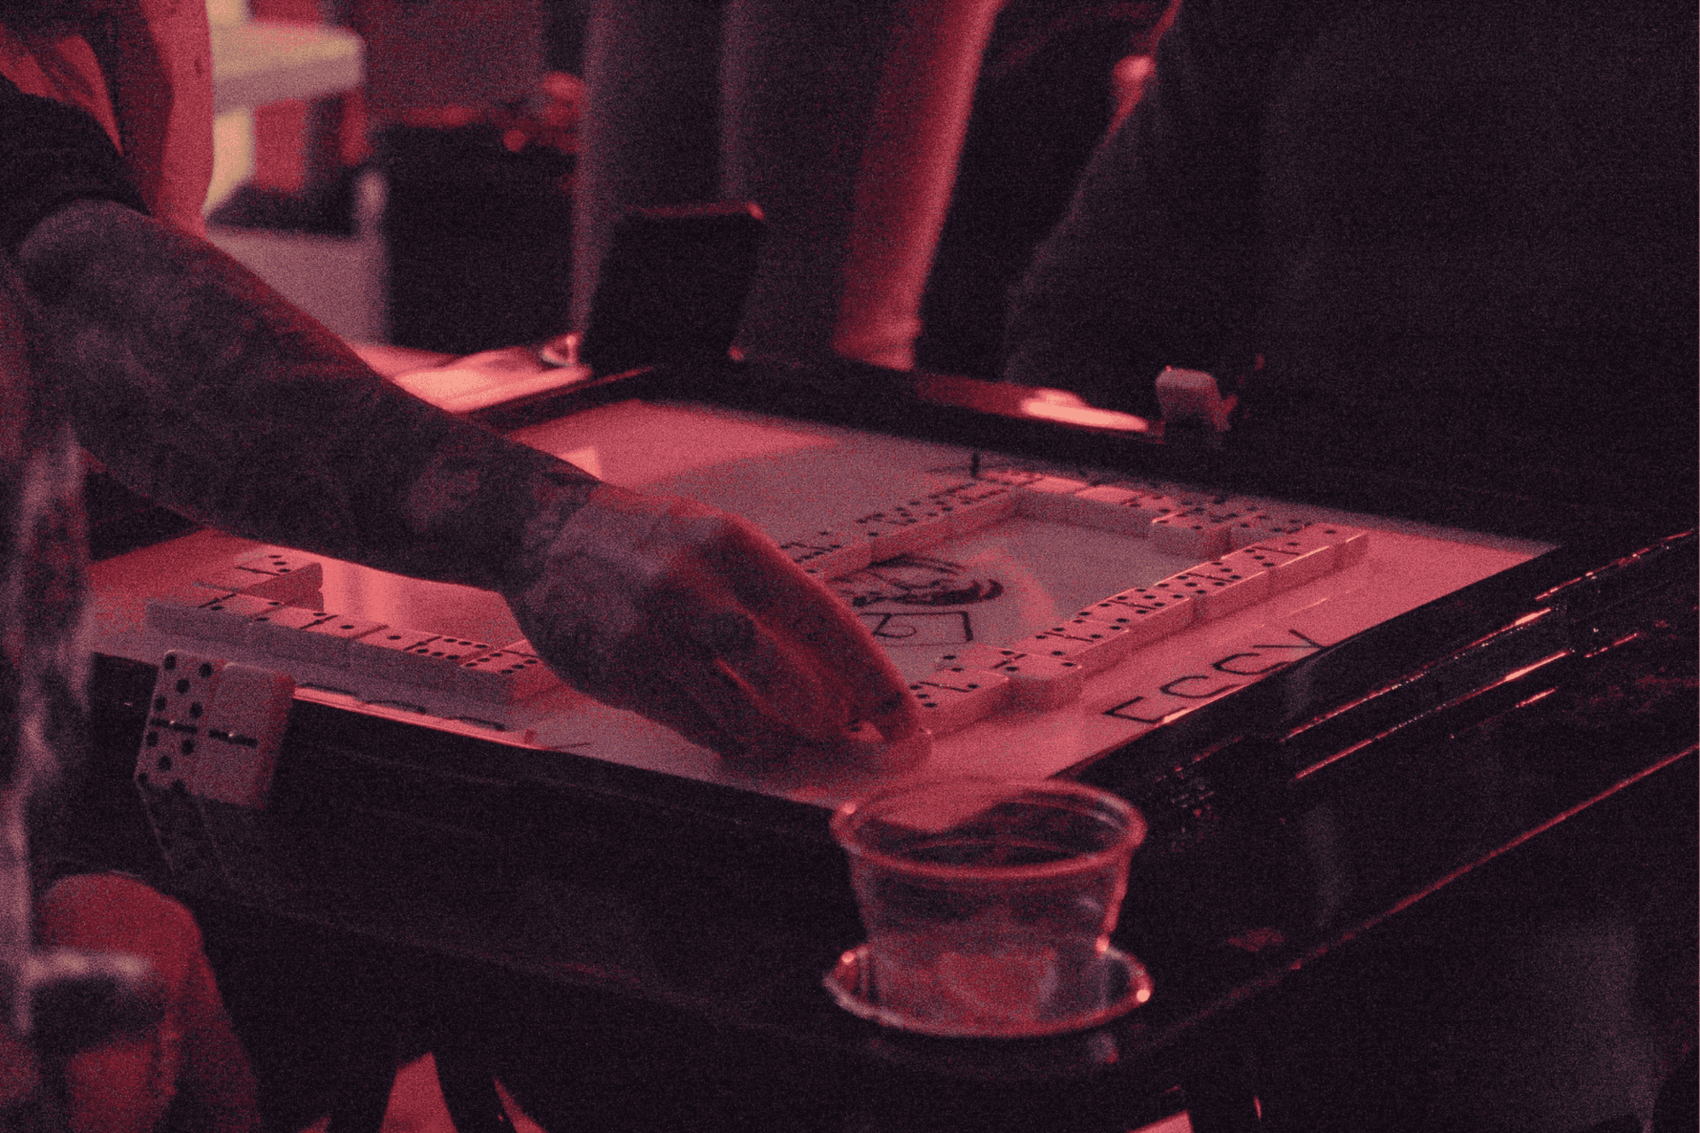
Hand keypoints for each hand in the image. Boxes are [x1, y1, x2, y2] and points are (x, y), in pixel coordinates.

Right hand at [503, 484, 921, 759]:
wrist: (544, 533)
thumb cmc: (649, 539)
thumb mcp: (719, 541)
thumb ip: (773, 597)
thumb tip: (840, 674)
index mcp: (736, 548)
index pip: (826, 622)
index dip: (873, 680)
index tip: (904, 721)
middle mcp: (696, 589)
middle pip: (785, 677)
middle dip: (824, 717)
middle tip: (837, 729)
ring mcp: (654, 635)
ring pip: (741, 716)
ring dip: (775, 736)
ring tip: (781, 732)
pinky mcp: (620, 674)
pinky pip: (696, 727)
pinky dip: (728, 737)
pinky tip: (734, 728)